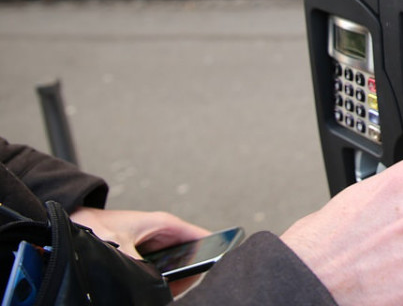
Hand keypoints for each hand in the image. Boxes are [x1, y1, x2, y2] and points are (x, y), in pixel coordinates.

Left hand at [70, 207, 210, 294]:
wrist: (70, 225)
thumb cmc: (94, 226)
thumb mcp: (117, 246)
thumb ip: (136, 263)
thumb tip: (149, 282)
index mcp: (164, 224)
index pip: (201, 237)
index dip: (212, 252)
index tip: (217, 267)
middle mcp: (163, 236)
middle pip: (191, 257)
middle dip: (193, 272)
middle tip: (185, 287)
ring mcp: (155, 249)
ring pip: (177, 268)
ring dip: (176, 280)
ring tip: (168, 291)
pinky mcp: (145, 261)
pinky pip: (163, 274)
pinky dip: (163, 284)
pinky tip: (157, 293)